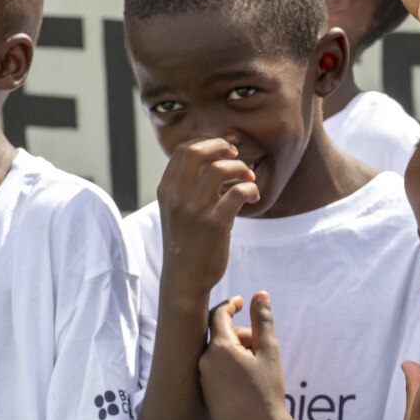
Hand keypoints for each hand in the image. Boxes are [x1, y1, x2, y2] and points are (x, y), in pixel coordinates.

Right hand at [158, 138, 257, 295]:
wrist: (185, 277)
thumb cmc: (188, 240)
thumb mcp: (178, 209)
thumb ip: (190, 184)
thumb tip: (217, 157)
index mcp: (166, 189)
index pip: (184, 150)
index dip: (209, 142)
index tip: (226, 150)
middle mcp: (176, 196)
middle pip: (198, 151)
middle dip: (223, 147)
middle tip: (238, 157)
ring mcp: (194, 209)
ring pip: (221, 169)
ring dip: (242, 169)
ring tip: (249, 180)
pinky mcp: (214, 223)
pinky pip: (238, 192)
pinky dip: (251, 189)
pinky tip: (253, 197)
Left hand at [197, 294, 293, 419]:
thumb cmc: (266, 389)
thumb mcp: (269, 351)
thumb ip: (263, 321)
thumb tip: (260, 294)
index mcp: (219, 347)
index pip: (219, 315)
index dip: (231, 305)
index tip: (242, 302)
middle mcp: (203, 360)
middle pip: (219, 335)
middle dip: (240, 333)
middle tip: (261, 343)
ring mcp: (201, 378)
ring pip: (217, 353)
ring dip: (235, 350)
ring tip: (257, 364)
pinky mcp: (203, 392)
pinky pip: (214, 369)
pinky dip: (229, 365)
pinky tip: (246, 378)